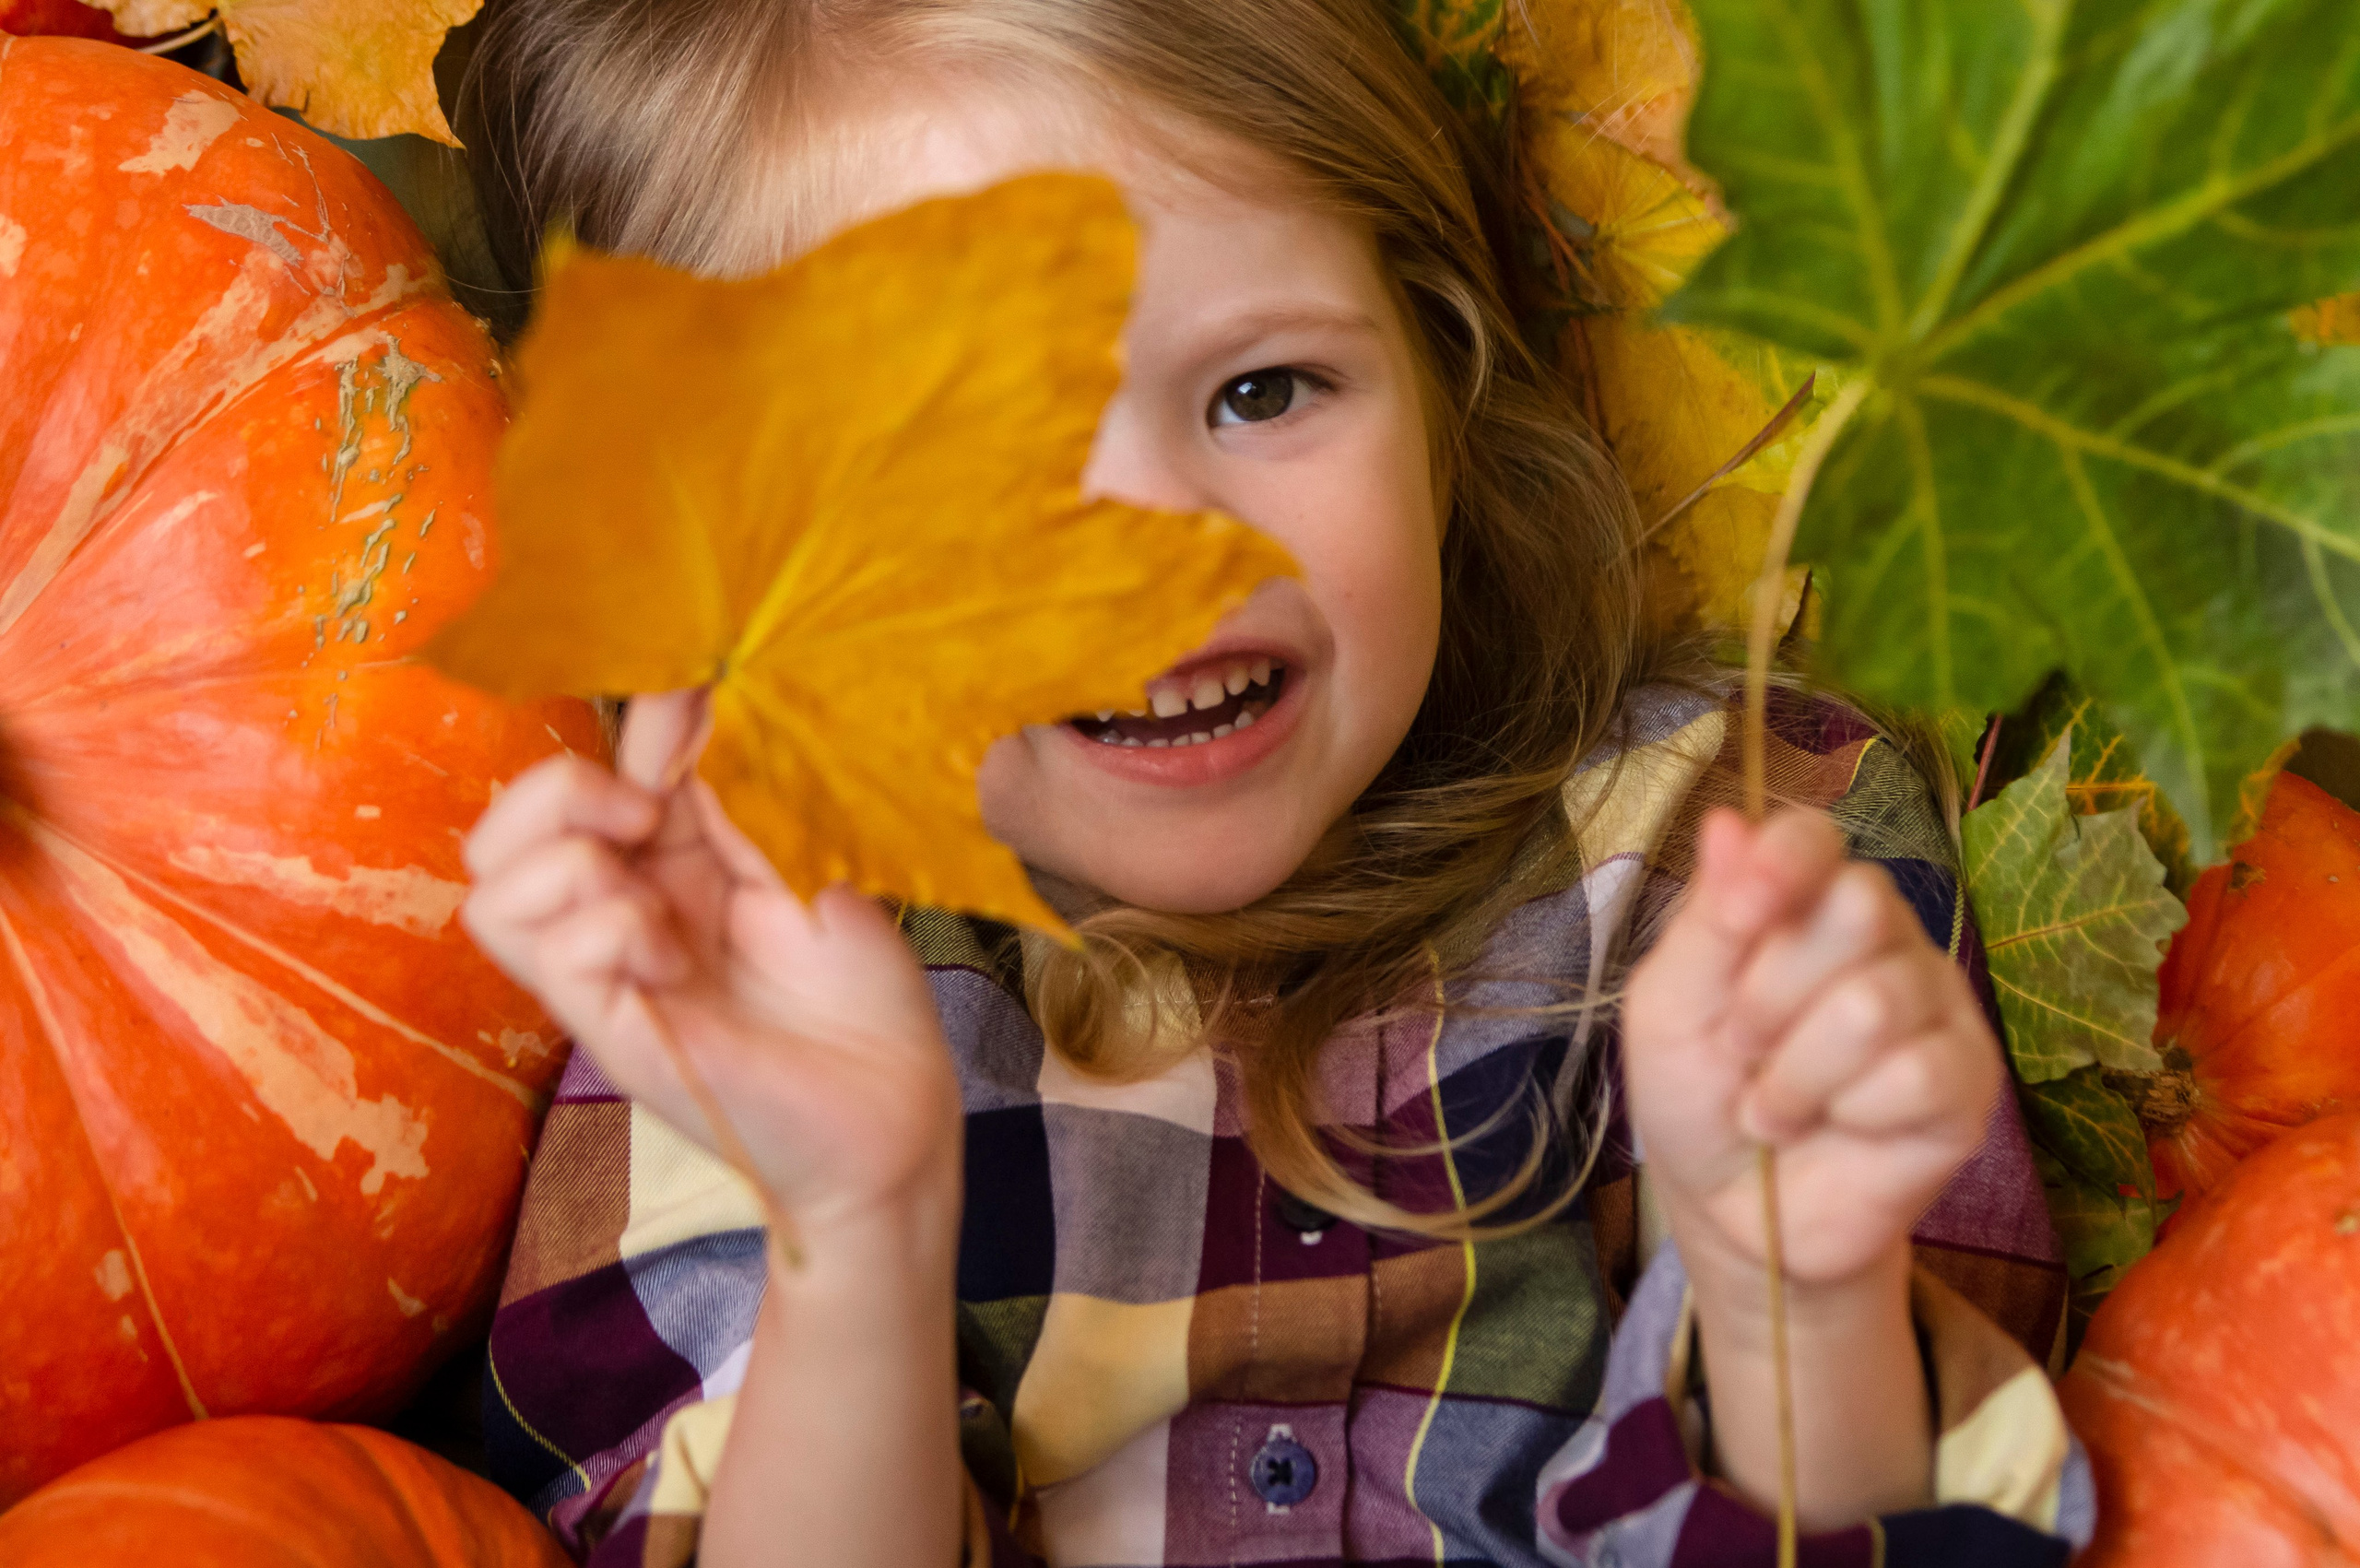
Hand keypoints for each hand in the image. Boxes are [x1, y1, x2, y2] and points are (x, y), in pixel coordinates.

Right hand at [460, 690, 962, 1236]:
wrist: (894, 1112)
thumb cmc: (861, 994)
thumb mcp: (805, 856)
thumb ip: (737, 782)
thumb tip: (680, 689)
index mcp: (662, 867)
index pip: (575, 781)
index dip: (617, 733)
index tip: (692, 706)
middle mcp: (617, 916)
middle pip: (499, 833)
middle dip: (556, 792)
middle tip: (648, 816)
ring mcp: (607, 978)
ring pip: (492, 891)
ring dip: (570, 864)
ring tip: (657, 902)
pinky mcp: (614, 1033)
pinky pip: (556, 952)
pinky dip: (610, 930)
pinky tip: (674, 960)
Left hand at [1623, 807, 2000, 1286]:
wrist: (1733, 1211)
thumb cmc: (1698, 1095)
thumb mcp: (1670, 1007)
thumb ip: (1705, 922)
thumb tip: (1726, 822)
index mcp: (1802, 901)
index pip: (1817, 837)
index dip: (1784, 863)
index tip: (1740, 914)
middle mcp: (1879, 935)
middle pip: (1857, 905)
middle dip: (1770, 994)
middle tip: (1741, 1046)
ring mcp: (1932, 1002)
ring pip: (1876, 1003)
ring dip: (1797, 1073)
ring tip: (1775, 1107)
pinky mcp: (1968, 1077)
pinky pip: (1918, 1073)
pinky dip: (1851, 1111)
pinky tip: (1836, 1127)